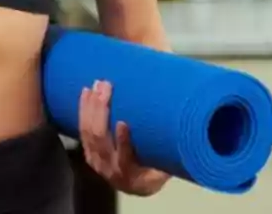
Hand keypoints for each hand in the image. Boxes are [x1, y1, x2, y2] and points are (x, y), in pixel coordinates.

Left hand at [79, 80, 170, 196]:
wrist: (136, 186)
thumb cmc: (155, 170)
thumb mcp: (165, 165)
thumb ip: (170, 150)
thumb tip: (188, 123)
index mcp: (131, 174)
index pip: (124, 158)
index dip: (122, 142)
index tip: (123, 123)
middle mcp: (110, 168)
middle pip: (101, 140)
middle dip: (101, 111)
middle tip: (106, 87)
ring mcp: (97, 161)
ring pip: (89, 133)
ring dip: (91, 106)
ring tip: (97, 85)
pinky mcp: (89, 152)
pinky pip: (82, 130)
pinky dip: (83, 110)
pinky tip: (86, 93)